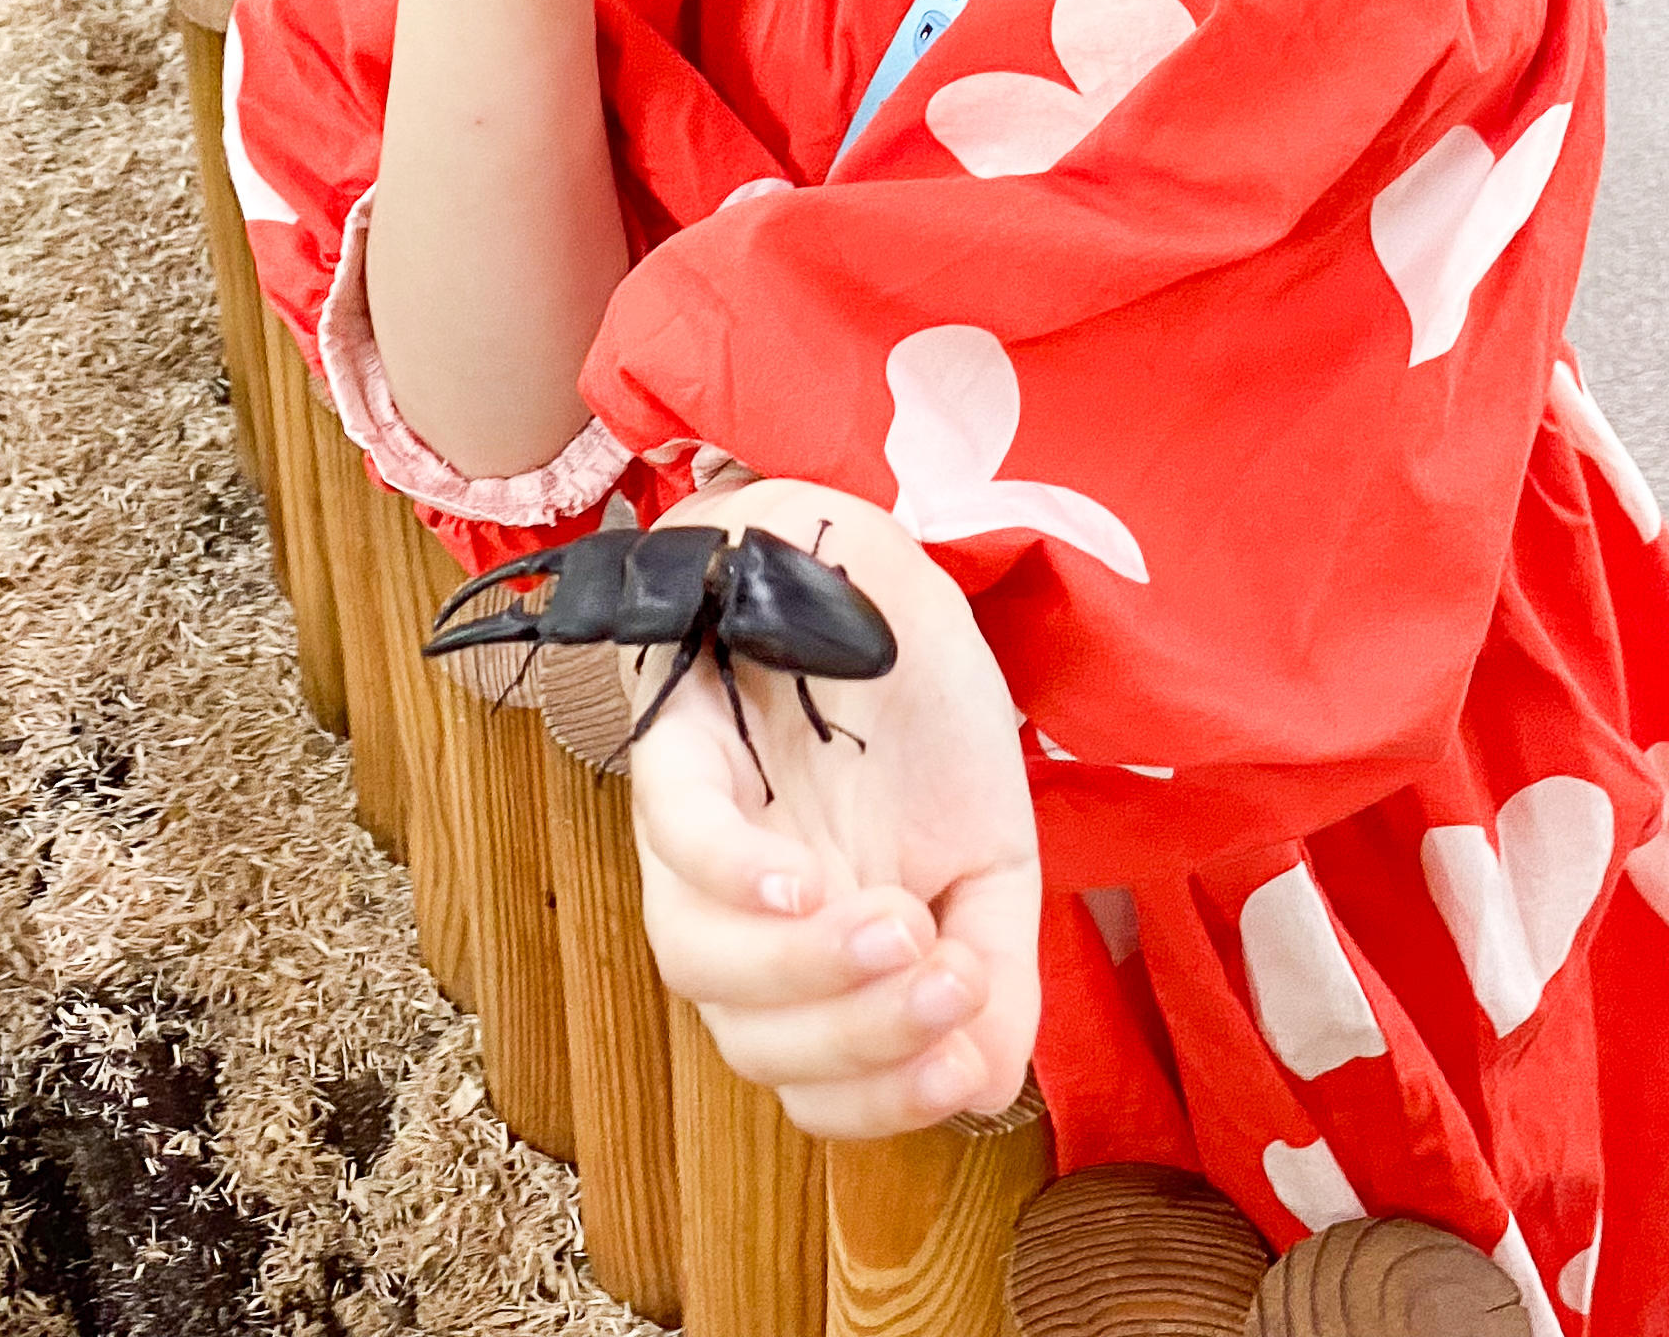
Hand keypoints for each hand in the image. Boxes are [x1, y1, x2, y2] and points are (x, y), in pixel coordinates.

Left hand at [630, 486, 1043, 1138]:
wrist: (877, 568)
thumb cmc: (919, 713)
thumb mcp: (994, 856)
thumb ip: (994, 972)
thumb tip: (985, 1085)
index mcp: (818, 954)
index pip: (812, 1083)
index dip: (878, 1101)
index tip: (963, 1065)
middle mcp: (745, 915)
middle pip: (750, 1041)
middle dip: (860, 1038)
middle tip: (950, 982)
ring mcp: (700, 834)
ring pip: (698, 957)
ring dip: (804, 969)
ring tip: (897, 930)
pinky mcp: (674, 746)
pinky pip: (674, 832)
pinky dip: (730, 872)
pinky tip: (800, 883)